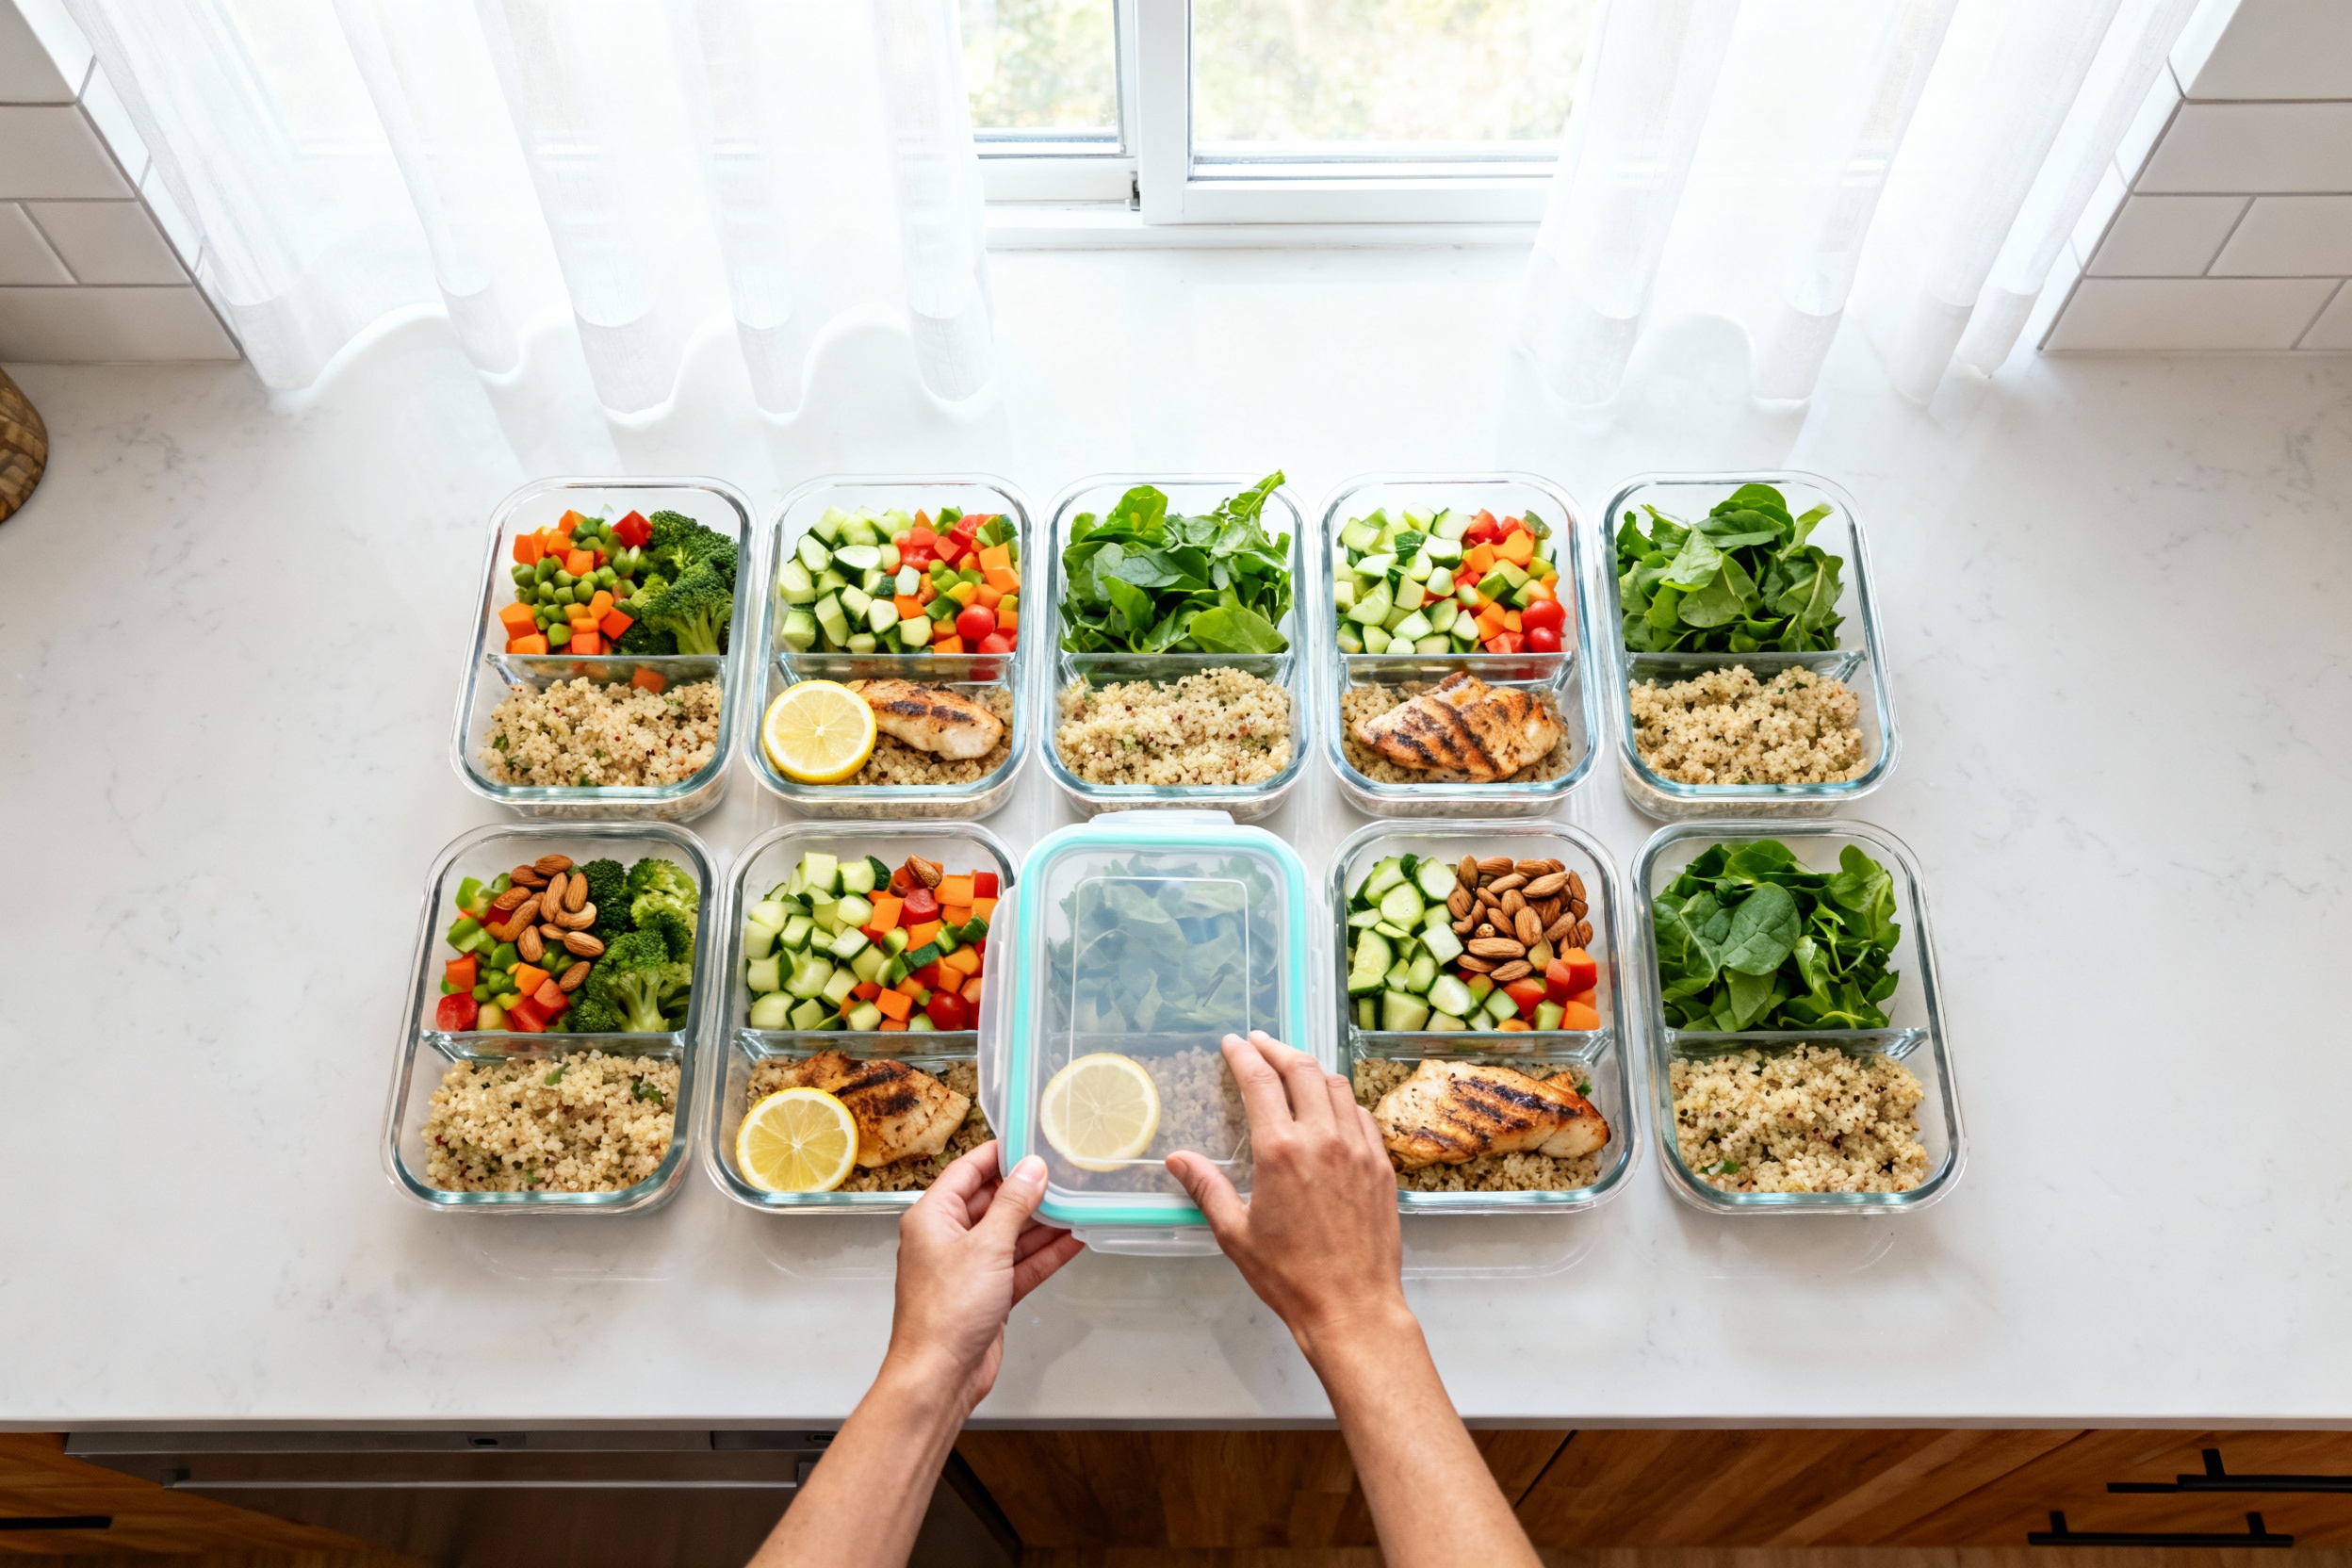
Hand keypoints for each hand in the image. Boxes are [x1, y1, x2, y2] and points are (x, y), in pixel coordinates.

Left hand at [884, 1141, 1083, 1414]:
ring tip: (1078, 1202)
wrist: (939, 1376)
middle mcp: (948, 1238)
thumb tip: (1033, 1170)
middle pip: (993, 1202)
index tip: (1032, 1141)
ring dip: (1043, 1223)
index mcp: (933, 1216)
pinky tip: (1074, 1240)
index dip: (1000, 1155)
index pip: (968, 1171)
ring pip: (1011, 1234)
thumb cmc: (946, 1312)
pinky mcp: (988, 1294)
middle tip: (1066, 1173)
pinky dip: (1044, 1254)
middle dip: (1029, 1190)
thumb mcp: (986, 1247)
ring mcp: (969, 1267)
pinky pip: (1019, 1265)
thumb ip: (1013, 1205)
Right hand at [1166, 1031, 1410, 1364]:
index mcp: (1281, 1151)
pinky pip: (1362, 1115)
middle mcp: (1324, 1139)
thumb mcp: (1235, 1234)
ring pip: (1337, 1086)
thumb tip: (1177, 1159)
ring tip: (1293, 1068)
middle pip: (1302, 1070)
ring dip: (1311, 1068)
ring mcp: (1359, 1150)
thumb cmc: (1290, 1277)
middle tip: (1260, 1043)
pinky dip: (1341, 1099)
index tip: (1233, 1043)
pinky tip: (1330, 1107)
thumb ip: (1206, 1188)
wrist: (1353, 1307)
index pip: (1261, 1082)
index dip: (1244, 1056)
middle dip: (1278, 1049)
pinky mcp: (1381, 1166)